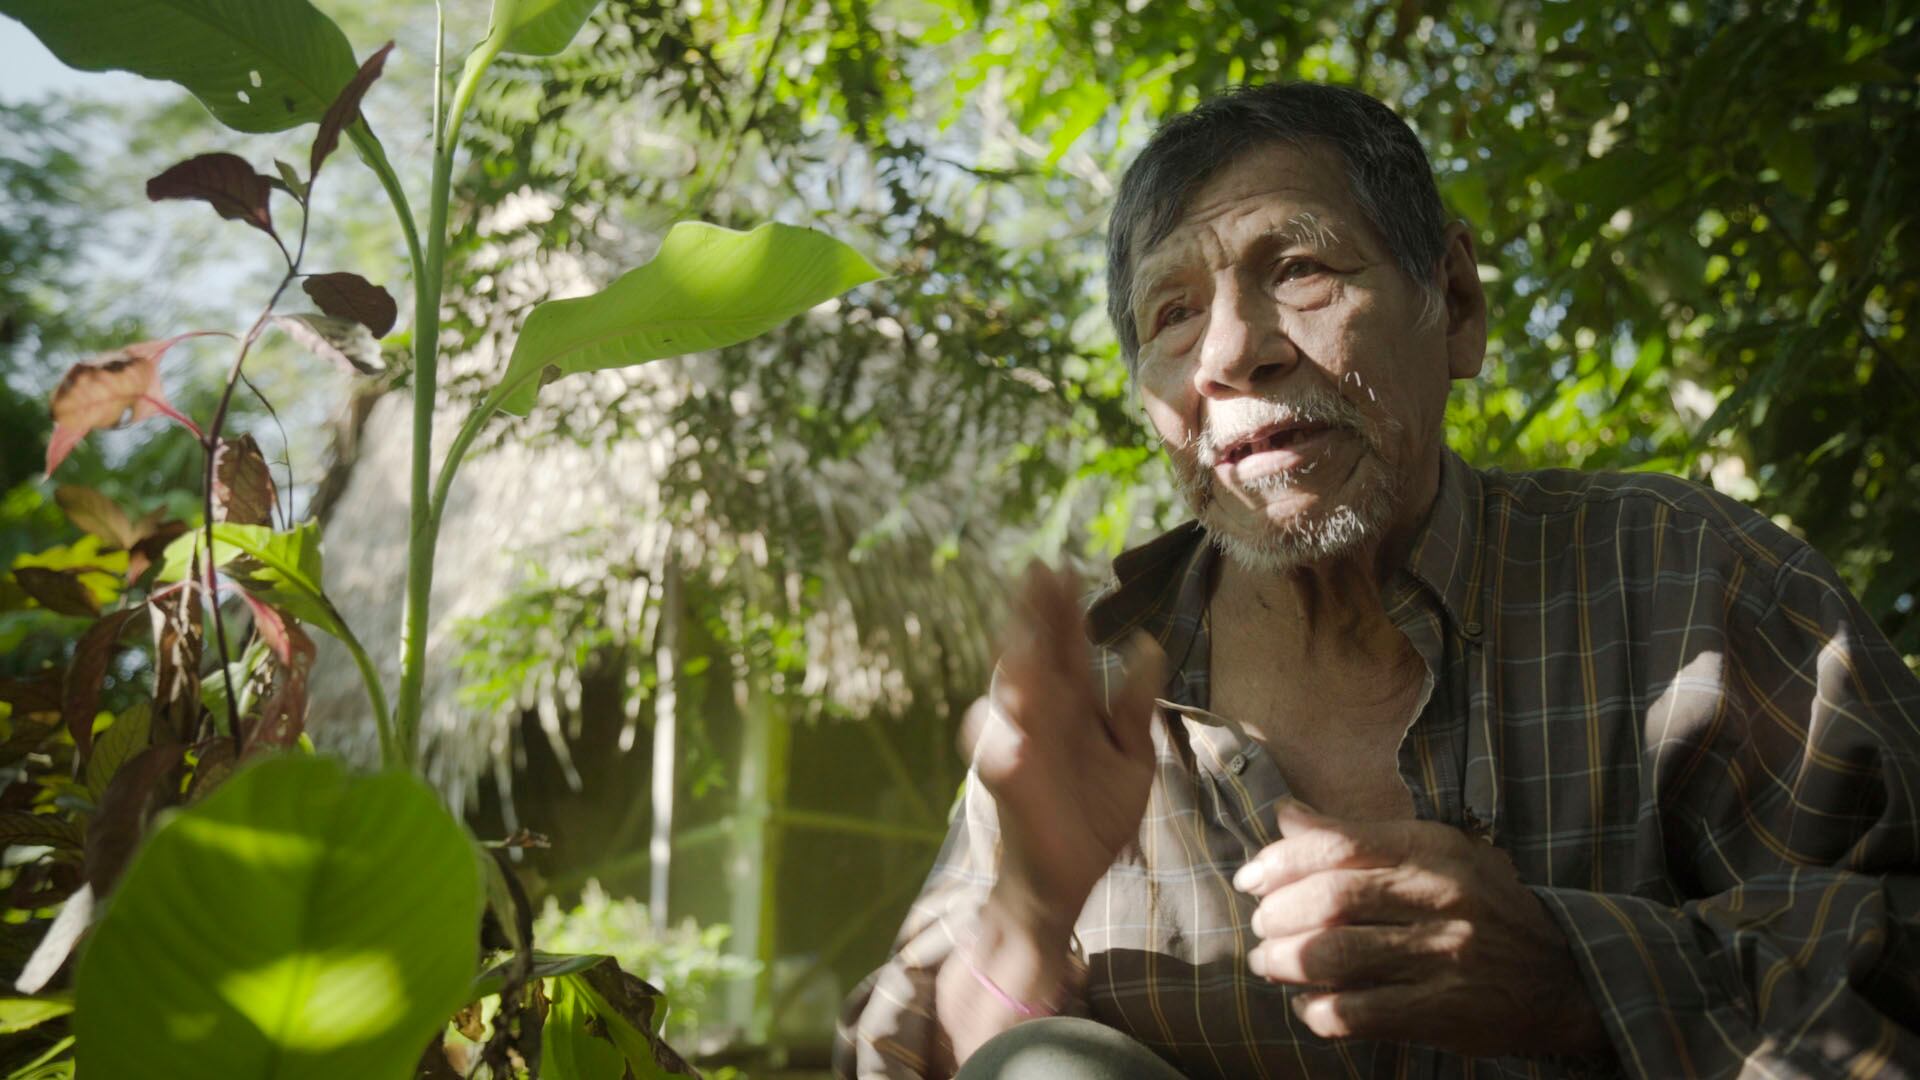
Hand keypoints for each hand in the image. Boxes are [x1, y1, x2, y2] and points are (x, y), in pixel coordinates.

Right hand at [976, 562, 1164, 932]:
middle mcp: (1042, 717)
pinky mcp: (1010, 782)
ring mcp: (1022, 745)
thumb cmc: (1095, 815)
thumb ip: (1135, 705)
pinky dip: (997, 733)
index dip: (1064, 608)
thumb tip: (1148, 644)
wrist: (1069, 879)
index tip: (1066, 566)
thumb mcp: (1131, 756)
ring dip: (1017, 659)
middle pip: (1036, 654)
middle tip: (1039, 570)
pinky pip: (998, 753)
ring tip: (1026, 629)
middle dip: (1035, 614)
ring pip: (1013, 693)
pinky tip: (1005, 710)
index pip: (1066, 645)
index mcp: (1071, 706)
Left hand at [1235, 799, 1609, 1059]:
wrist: (1563, 974)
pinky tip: (1308, 1007)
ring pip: (1336, 957)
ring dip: (1286, 962)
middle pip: (1330, 900)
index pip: (1338, 845)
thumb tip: (1285, 815)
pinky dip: (1318, 1011)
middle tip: (1260, 926)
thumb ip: (1358, 835)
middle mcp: (1439, 899)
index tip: (1251, 878)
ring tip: (1270, 963)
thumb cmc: (1483, 905)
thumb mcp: (1435, 853)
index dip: (1280, 861)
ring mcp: (1443, 957)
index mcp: (1433, 852)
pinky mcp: (1443, 1012)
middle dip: (1277, 914)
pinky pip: (1358, 1013)